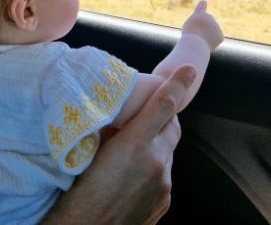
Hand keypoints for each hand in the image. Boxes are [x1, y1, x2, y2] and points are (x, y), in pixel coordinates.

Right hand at [43, 65, 196, 223]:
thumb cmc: (80, 189)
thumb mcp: (91, 150)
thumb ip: (111, 129)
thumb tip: (118, 115)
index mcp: (135, 144)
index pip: (162, 105)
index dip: (177, 84)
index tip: (189, 69)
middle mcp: (156, 162)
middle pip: (171, 127)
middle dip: (164, 118)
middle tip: (147, 116)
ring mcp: (163, 184)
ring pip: (167, 153)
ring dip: (156, 147)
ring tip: (132, 154)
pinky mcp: (164, 201)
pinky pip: (163, 176)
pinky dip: (153, 170)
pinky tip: (133, 177)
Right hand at [182, 0, 223, 50]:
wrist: (195, 44)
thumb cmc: (188, 36)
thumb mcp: (188, 28)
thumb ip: (197, 25)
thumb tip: (205, 30)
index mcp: (199, 14)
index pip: (201, 6)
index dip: (202, 6)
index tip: (203, 2)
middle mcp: (209, 17)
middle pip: (207, 23)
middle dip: (204, 28)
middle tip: (196, 35)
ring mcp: (216, 26)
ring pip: (211, 33)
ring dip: (206, 37)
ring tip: (200, 40)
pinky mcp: (220, 36)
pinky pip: (216, 40)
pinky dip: (212, 43)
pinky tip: (206, 44)